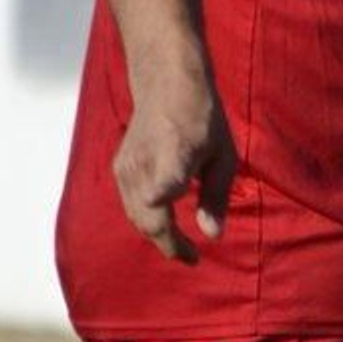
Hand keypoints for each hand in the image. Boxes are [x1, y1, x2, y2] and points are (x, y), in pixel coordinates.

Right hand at [111, 59, 237, 262]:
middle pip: (149, 217)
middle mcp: (146, 162)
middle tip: (191, 257)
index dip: (163, 195)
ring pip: (137, 217)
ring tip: (181, 247)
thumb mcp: (224, 156)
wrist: (166, 84)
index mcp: (176, 153)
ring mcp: (127, 166)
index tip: (167, 221)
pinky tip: (164, 224)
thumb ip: (216, 197)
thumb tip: (212, 236)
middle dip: (169, 245)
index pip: (165, 180)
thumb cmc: (203, 119)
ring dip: (157, 236)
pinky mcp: (119, 168)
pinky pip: (130, 205)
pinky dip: (146, 220)